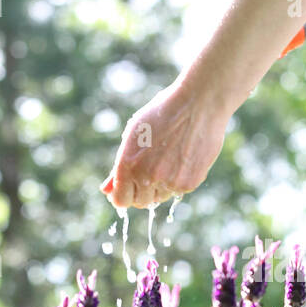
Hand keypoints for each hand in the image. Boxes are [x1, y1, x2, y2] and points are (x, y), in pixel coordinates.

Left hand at [100, 74, 231, 209]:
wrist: (198, 104)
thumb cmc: (163, 114)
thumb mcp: (134, 135)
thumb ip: (119, 166)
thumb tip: (107, 190)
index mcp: (128, 164)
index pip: (120, 200)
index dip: (122, 196)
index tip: (126, 189)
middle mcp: (147, 177)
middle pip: (141, 202)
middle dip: (142, 191)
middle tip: (150, 171)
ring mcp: (169, 182)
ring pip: (161, 197)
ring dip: (161, 186)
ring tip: (168, 159)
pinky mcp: (189, 183)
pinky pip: (178, 191)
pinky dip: (178, 180)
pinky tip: (182, 158)